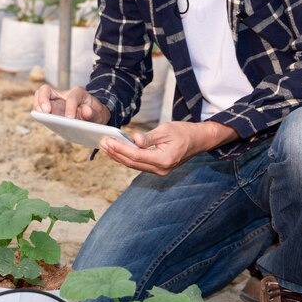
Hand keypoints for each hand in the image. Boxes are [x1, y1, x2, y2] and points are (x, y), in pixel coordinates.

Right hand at [33, 84, 110, 124]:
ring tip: (40, 116)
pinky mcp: (50, 110)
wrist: (93, 115)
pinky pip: (40, 108)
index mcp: (78, 93)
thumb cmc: (96, 113)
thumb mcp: (100, 114)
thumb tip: (86, 111)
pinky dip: (39, 114)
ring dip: (37, 106)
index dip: (70, 107)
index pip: (72, 97)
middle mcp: (63, 95)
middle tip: (46, 111)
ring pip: (40, 97)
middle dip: (43, 99)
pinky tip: (43, 121)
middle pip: (47, 90)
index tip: (70, 118)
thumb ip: (94, 113)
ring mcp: (55, 102)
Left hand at [99, 120, 237, 175]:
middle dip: (115, 153)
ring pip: (134, 165)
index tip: (108, 141)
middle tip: (102, 143)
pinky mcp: (157, 168)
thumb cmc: (184, 132)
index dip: (120, 149)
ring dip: (118, 156)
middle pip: (132, 163)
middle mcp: (161, 169)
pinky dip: (127, 157)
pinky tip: (117, 151)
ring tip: (105, 147)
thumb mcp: (166, 130)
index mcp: (164, 159)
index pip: (136, 156)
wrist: (198, 140)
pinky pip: (138, 164)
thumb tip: (134, 140)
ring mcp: (159, 171)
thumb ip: (149, 137)